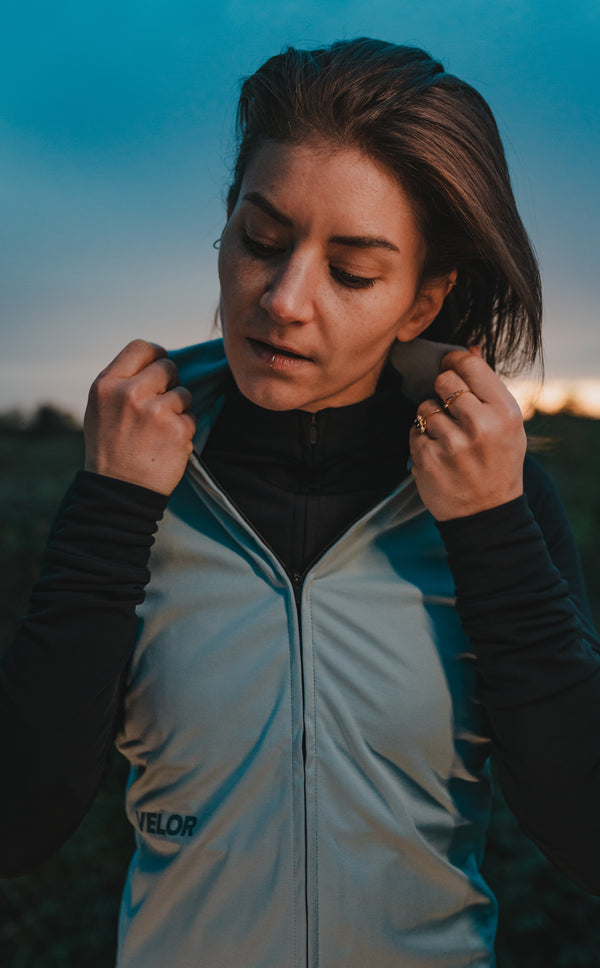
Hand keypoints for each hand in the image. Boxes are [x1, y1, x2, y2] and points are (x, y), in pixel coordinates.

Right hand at [84, 340, 195, 494]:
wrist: (119, 491)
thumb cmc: (110, 449)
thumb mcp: (100, 409)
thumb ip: (123, 382)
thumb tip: (156, 361)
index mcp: (107, 385)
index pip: (141, 347)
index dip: (156, 354)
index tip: (159, 365)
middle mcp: (130, 393)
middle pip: (168, 366)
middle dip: (170, 383)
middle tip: (159, 407)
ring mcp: (156, 411)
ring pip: (184, 393)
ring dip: (178, 410)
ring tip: (159, 431)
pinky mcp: (178, 429)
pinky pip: (192, 417)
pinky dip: (184, 431)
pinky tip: (167, 445)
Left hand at [409, 347, 525, 520]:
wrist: (486, 514)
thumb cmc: (498, 463)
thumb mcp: (508, 425)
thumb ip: (488, 388)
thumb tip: (470, 348)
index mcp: (505, 412)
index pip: (469, 365)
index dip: (454, 361)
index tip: (449, 366)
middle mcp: (480, 426)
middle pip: (443, 381)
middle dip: (442, 391)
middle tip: (450, 408)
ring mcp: (452, 444)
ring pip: (424, 407)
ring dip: (431, 418)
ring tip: (447, 438)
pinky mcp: (428, 459)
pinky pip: (413, 431)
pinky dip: (421, 439)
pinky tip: (438, 454)